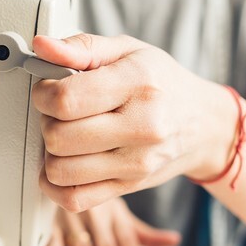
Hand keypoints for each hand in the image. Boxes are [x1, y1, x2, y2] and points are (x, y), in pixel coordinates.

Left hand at [32, 33, 237, 212]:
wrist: (203, 125)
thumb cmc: (163, 84)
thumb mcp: (128, 51)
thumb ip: (82, 46)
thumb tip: (42, 47)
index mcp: (138, 85)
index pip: (67, 100)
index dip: (43, 95)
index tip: (48, 91)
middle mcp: (141, 127)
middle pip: (59, 137)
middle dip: (47, 122)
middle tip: (60, 114)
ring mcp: (135, 163)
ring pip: (61, 171)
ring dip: (51, 154)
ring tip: (66, 137)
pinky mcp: (129, 187)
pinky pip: (75, 199)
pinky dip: (56, 185)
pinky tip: (63, 165)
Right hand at [42, 198, 180, 245]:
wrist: (68, 173)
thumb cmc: (96, 200)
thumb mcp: (121, 216)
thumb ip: (144, 235)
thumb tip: (174, 240)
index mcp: (115, 215)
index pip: (126, 241)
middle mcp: (95, 216)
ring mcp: (71, 218)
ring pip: (81, 243)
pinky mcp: (49, 221)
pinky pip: (50, 236)